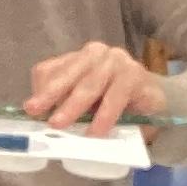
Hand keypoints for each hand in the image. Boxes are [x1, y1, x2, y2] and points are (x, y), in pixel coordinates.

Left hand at [21, 42, 163, 140]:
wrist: (155, 101)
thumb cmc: (114, 102)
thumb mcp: (85, 103)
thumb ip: (66, 105)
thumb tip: (43, 121)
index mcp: (77, 59)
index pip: (51, 69)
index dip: (41, 89)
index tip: (31, 109)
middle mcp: (95, 54)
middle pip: (68, 74)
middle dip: (51, 94)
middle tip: (37, 112)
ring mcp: (117, 61)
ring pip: (90, 84)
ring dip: (74, 106)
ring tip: (60, 125)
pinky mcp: (135, 75)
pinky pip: (115, 96)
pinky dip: (104, 115)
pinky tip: (96, 131)